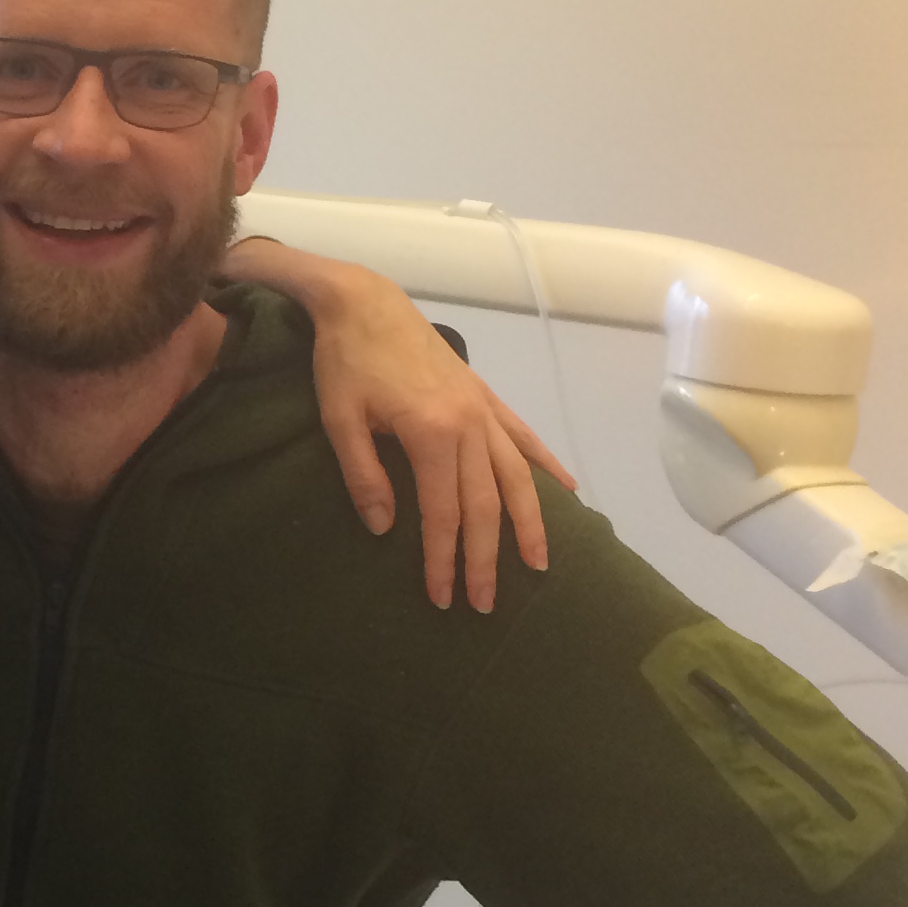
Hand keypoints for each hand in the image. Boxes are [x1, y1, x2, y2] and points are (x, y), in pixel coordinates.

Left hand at [301, 269, 574, 611]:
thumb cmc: (344, 361)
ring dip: (528, 524)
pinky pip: (524, 437)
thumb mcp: (339, 420)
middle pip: (485, 505)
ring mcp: (483, 409)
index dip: (443, 560)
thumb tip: (385, 528)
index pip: (444, 514)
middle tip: (486, 604)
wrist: (365, 301)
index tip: (442, 598)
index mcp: (432, 434)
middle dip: (485, 559)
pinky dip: (546, 465)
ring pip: (516, 477)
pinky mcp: (485, 396)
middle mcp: (469, 425)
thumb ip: (364, 476)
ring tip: (538, 564)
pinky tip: (567, 490)